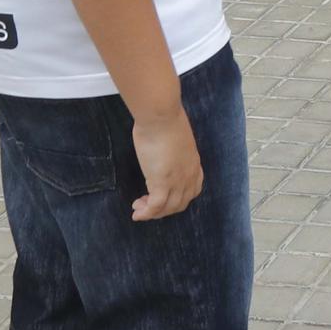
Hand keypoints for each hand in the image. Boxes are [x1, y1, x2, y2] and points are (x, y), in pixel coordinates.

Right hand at [130, 105, 203, 220]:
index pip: (192, 190)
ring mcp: (177, 181)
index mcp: (194, 163)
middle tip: (147, 204)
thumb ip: (173, 149)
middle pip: (180, 203)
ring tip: (138, 208)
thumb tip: (163, 149)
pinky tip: (136, 212)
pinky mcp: (162, 183)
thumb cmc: (165, 120)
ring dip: (152, 212)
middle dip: (164, 209)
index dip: (178, 198)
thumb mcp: (176, 138)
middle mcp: (189, 175)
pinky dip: (146, 213)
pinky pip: (155, 206)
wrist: (161, 116)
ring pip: (167, 208)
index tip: (165, 196)